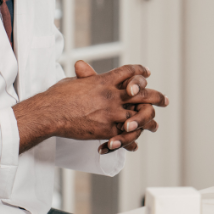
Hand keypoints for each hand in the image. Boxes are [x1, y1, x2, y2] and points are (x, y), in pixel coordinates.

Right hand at [13, 61, 167, 152]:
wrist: (49, 113)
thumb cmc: (57, 96)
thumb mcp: (74, 81)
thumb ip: (84, 77)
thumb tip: (81, 67)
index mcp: (104, 80)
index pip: (129, 72)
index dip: (140, 72)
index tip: (148, 73)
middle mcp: (112, 95)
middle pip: (142, 93)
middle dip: (156, 96)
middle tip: (164, 100)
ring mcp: (111, 113)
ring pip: (139, 117)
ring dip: (148, 122)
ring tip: (154, 126)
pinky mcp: (107, 130)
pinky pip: (125, 136)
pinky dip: (130, 142)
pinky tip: (134, 145)